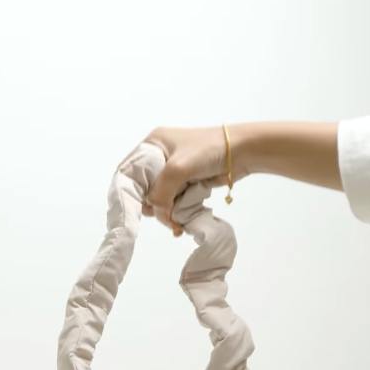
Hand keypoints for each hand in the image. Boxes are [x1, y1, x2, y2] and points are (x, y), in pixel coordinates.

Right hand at [124, 125, 248, 236]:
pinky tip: (181, 224)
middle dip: (153, 206)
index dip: (127, 192)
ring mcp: (173, 172)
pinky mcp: (185, 184)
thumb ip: (161, 191)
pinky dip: (176, 214)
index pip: (128, 171)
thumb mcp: (178, 168)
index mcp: (152, 145)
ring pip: (159, 200)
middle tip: (164, 216)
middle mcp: (158, 158)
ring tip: (176, 223)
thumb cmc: (209, 150)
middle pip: (143, 190)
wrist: (242, 152)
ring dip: (167, 213)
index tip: (129, 212)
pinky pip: (173, 203)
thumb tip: (155, 212)